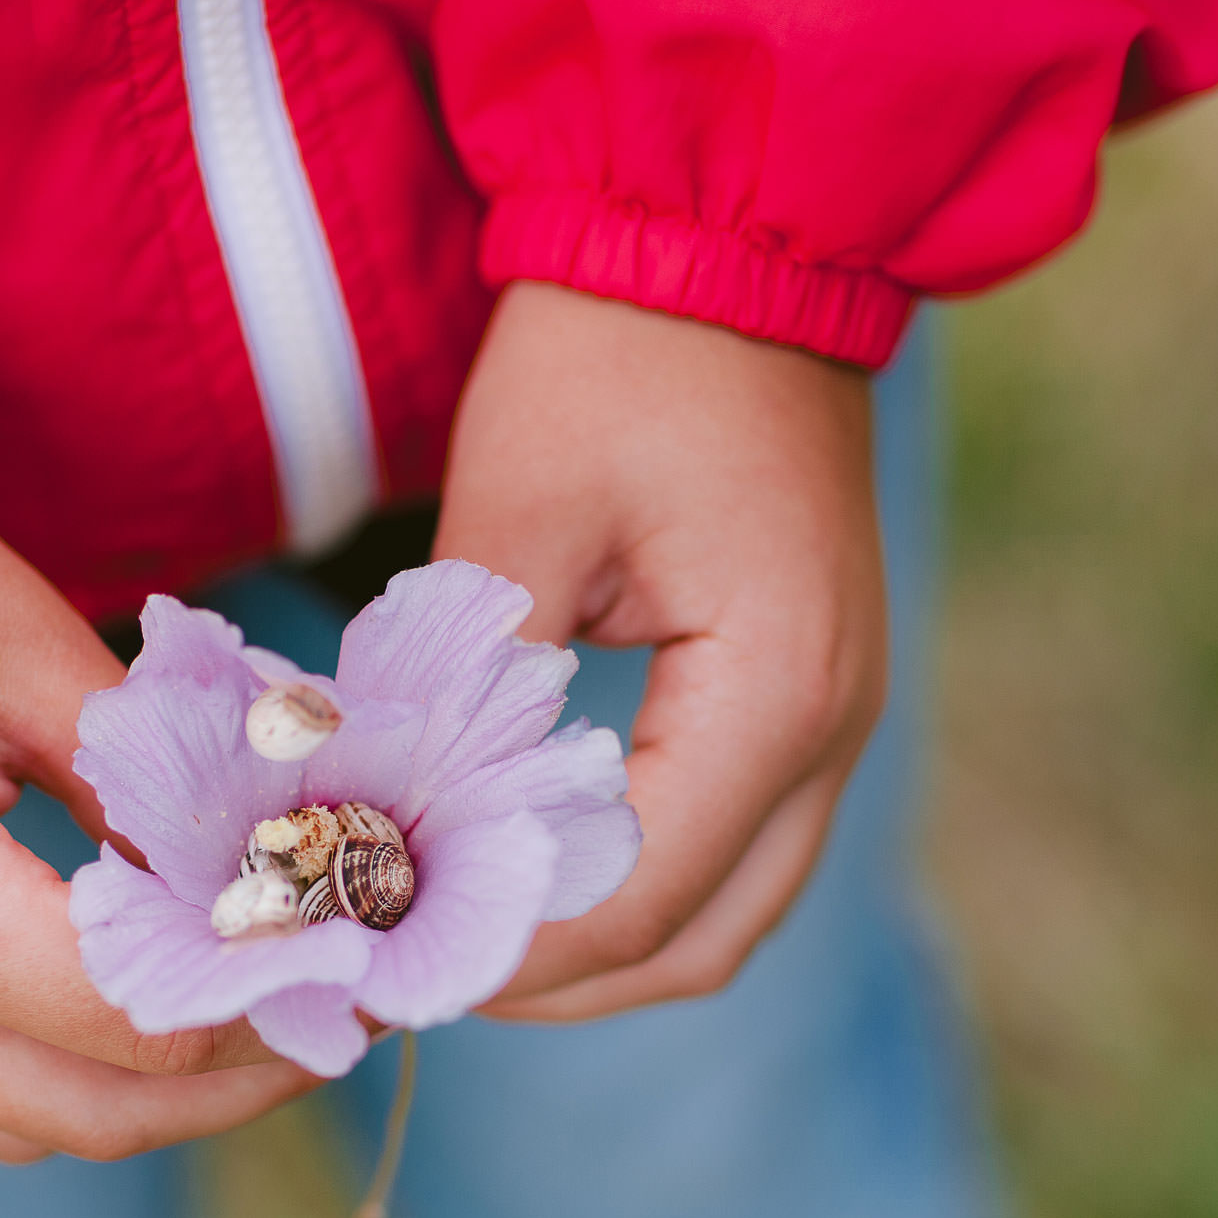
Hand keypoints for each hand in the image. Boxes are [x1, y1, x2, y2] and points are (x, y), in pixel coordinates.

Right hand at [0, 488, 312, 1160]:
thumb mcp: (38, 660)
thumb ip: (157, 793)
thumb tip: (260, 883)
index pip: (143, 1015)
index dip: (270, 998)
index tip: (349, 964)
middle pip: (90, 1111)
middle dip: (228, 1080)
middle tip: (318, 1022)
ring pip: (8, 1129)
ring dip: (129, 1100)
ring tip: (224, 1031)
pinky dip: (25, 1089)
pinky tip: (91, 1030)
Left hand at [435, 283, 885, 1019]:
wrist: (730, 241)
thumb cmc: (613, 359)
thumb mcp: (517, 521)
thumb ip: (469, 696)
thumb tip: (397, 836)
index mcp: (775, 691)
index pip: (635, 900)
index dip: (501, 949)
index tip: (383, 954)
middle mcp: (833, 728)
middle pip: (699, 943)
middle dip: (551, 977)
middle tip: (411, 966)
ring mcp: (834, 714)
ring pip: (725, 907)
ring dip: (593, 941)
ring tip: (455, 926)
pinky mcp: (802, 690)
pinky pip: (727, 839)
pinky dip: (628, 877)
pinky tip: (520, 858)